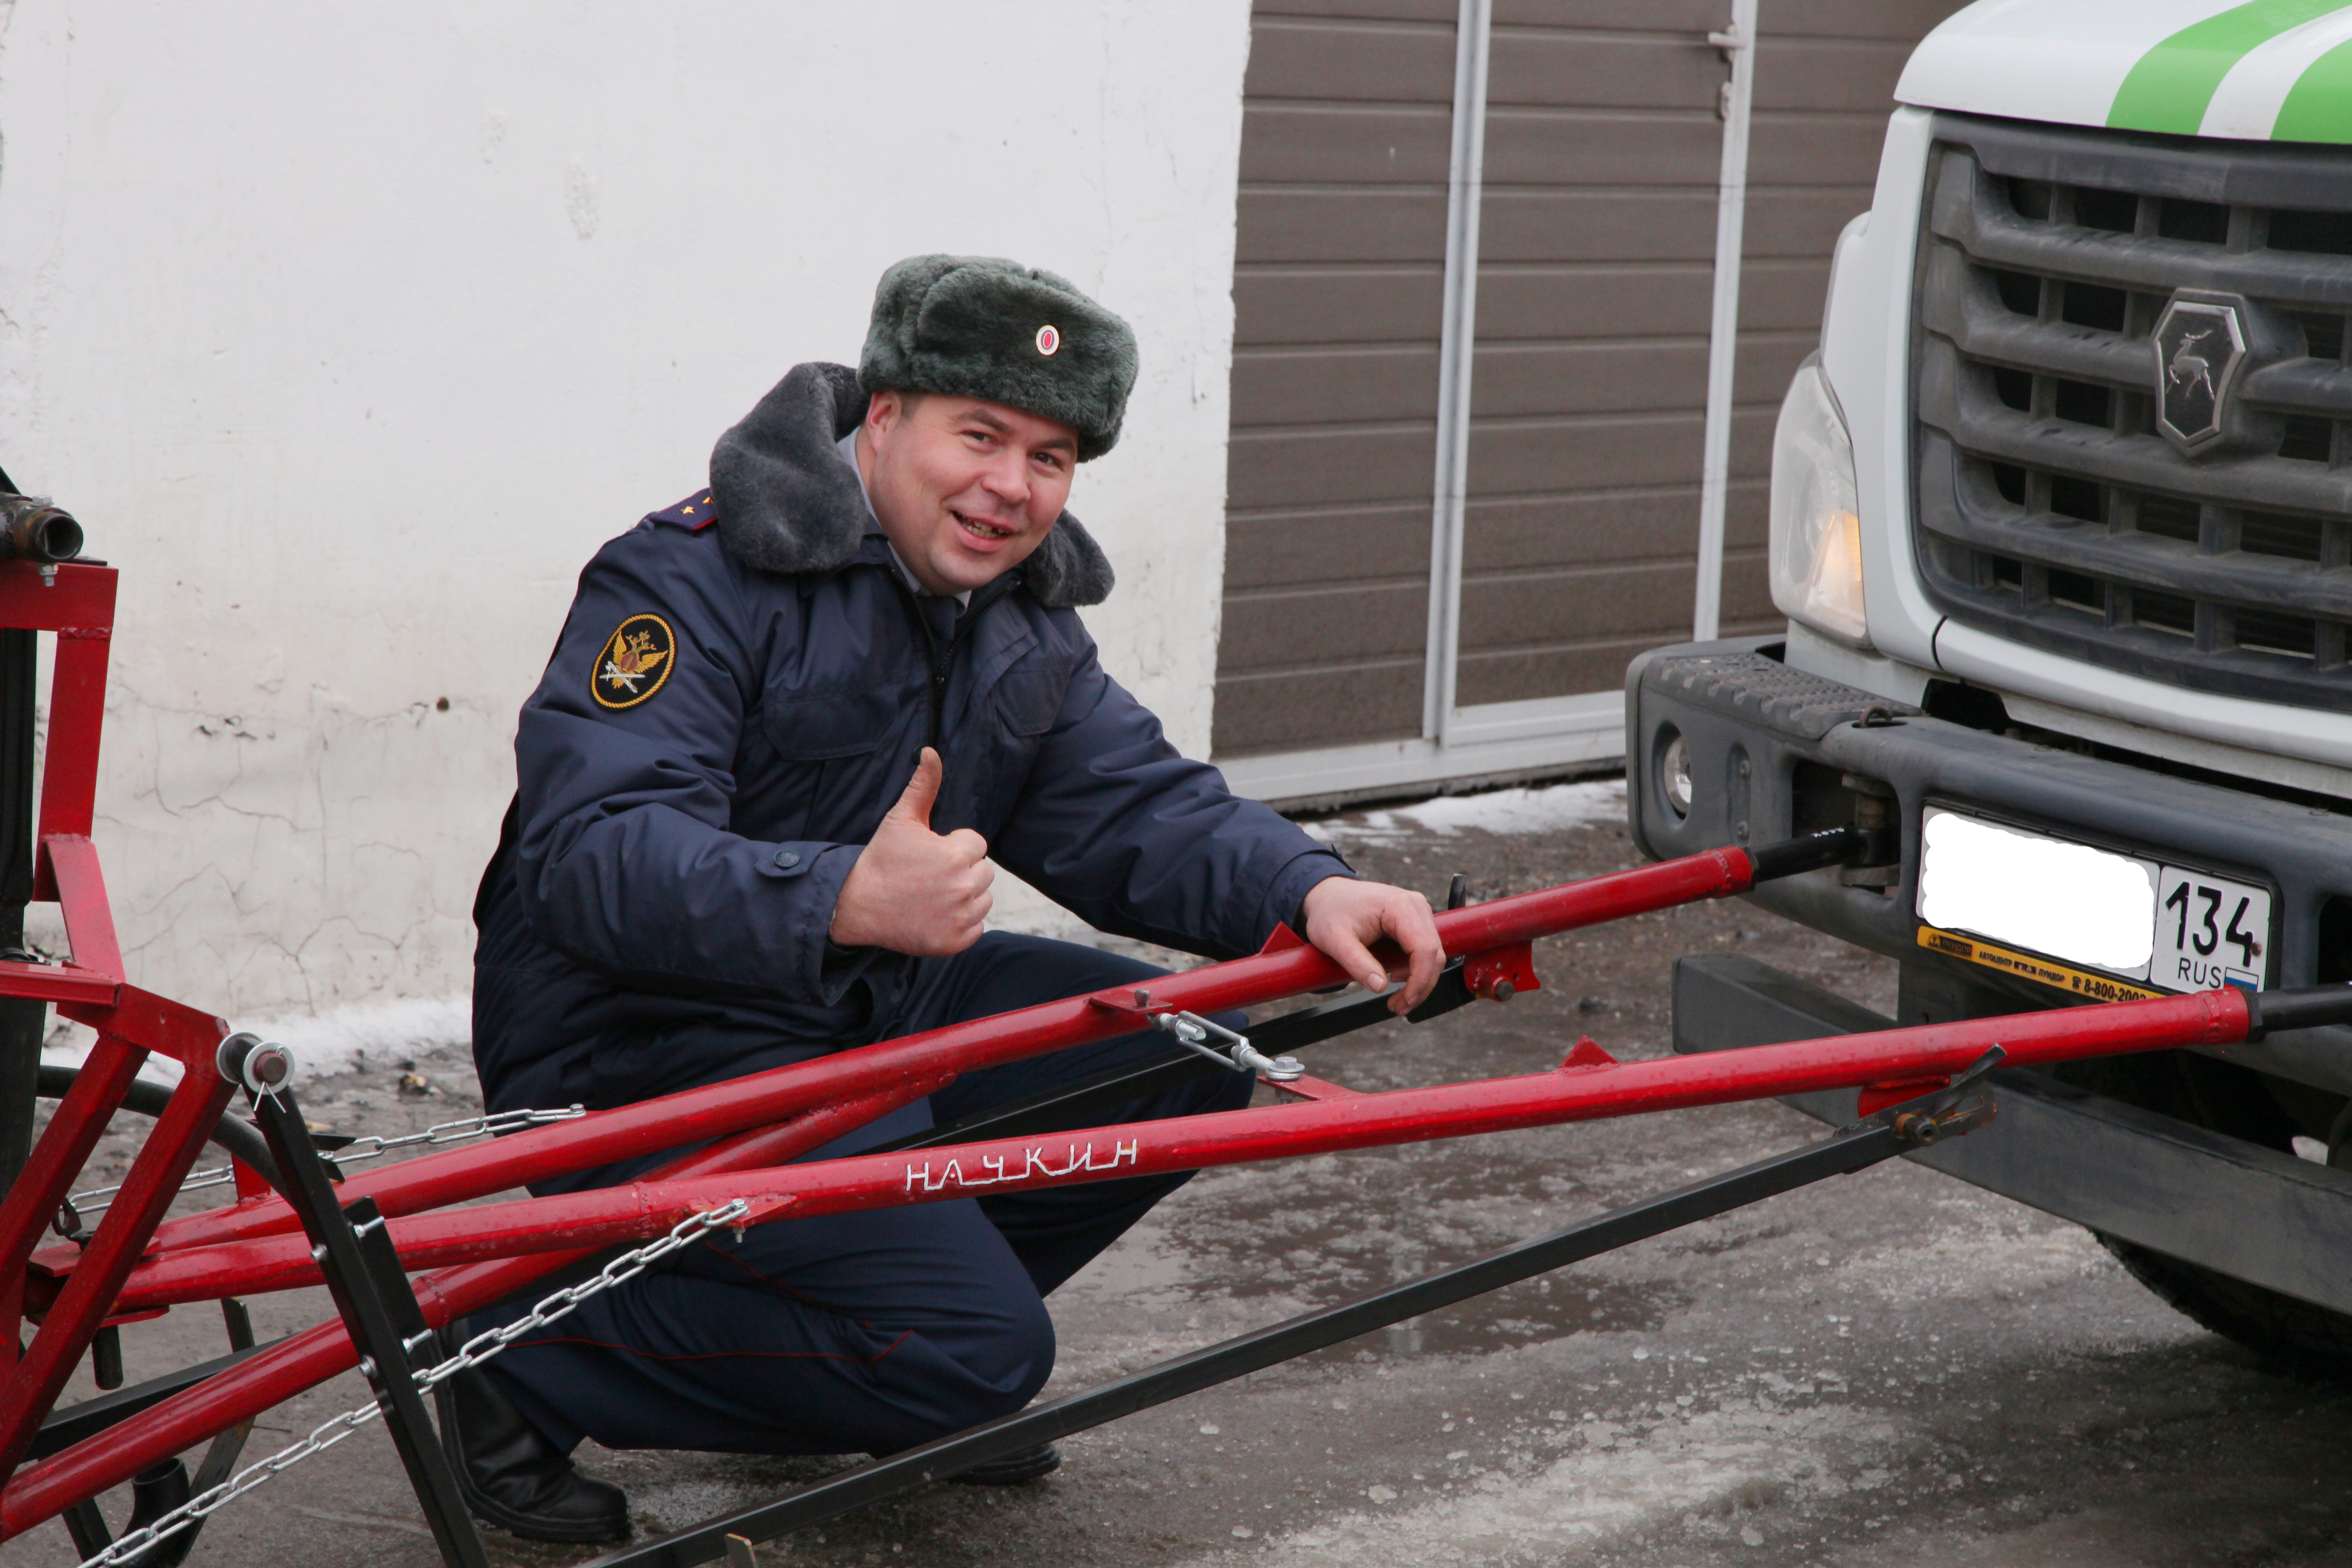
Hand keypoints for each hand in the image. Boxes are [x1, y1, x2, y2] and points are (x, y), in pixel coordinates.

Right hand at [827, 748, 992, 954]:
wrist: (858, 906)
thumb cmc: (881, 860)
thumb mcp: (901, 819)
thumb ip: (923, 786)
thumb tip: (930, 751)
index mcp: (956, 854)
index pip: (976, 844)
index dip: (953, 847)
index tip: (929, 855)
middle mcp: (963, 886)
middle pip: (983, 872)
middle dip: (961, 871)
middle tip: (928, 877)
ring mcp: (960, 917)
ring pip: (982, 899)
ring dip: (963, 897)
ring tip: (931, 895)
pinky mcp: (956, 941)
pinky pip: (976, 927)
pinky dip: (960, 923)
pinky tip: (934, 916)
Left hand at [1300, 876, 1442, 1013]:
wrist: (1328, 895)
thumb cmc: (1330, 912)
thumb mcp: (1334, 940)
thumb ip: (1357, 963)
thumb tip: (1380, 987)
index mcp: (1400, 906)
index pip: (1424, 948)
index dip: (1419, 980)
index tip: (1405, 1001)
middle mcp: (1416, 906)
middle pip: (1434, 954)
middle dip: (1420, 986)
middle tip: (1398, 1007)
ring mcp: (1418, 913)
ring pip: (1433, 955)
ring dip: (1419, 981)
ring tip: (1397, 1000)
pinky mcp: (1416, 921)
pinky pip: (1425, 950)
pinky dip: (1416, 971)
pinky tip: (1397, 980)